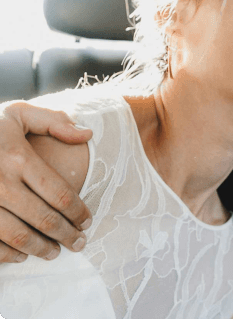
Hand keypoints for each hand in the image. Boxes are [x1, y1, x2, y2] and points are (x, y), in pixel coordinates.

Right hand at [0, 101, 92, 262]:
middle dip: (66, 234)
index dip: (78, 212)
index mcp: (18, 157)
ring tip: (54, 252)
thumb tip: (88, 135)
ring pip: (17, 236)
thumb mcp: (19, 114)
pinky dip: (7, 255)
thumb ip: (54, 122)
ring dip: (40, 249)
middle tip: (79, 243)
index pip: (59, 193)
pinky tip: (21, 255)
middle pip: (43, 218)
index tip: (87, 221)